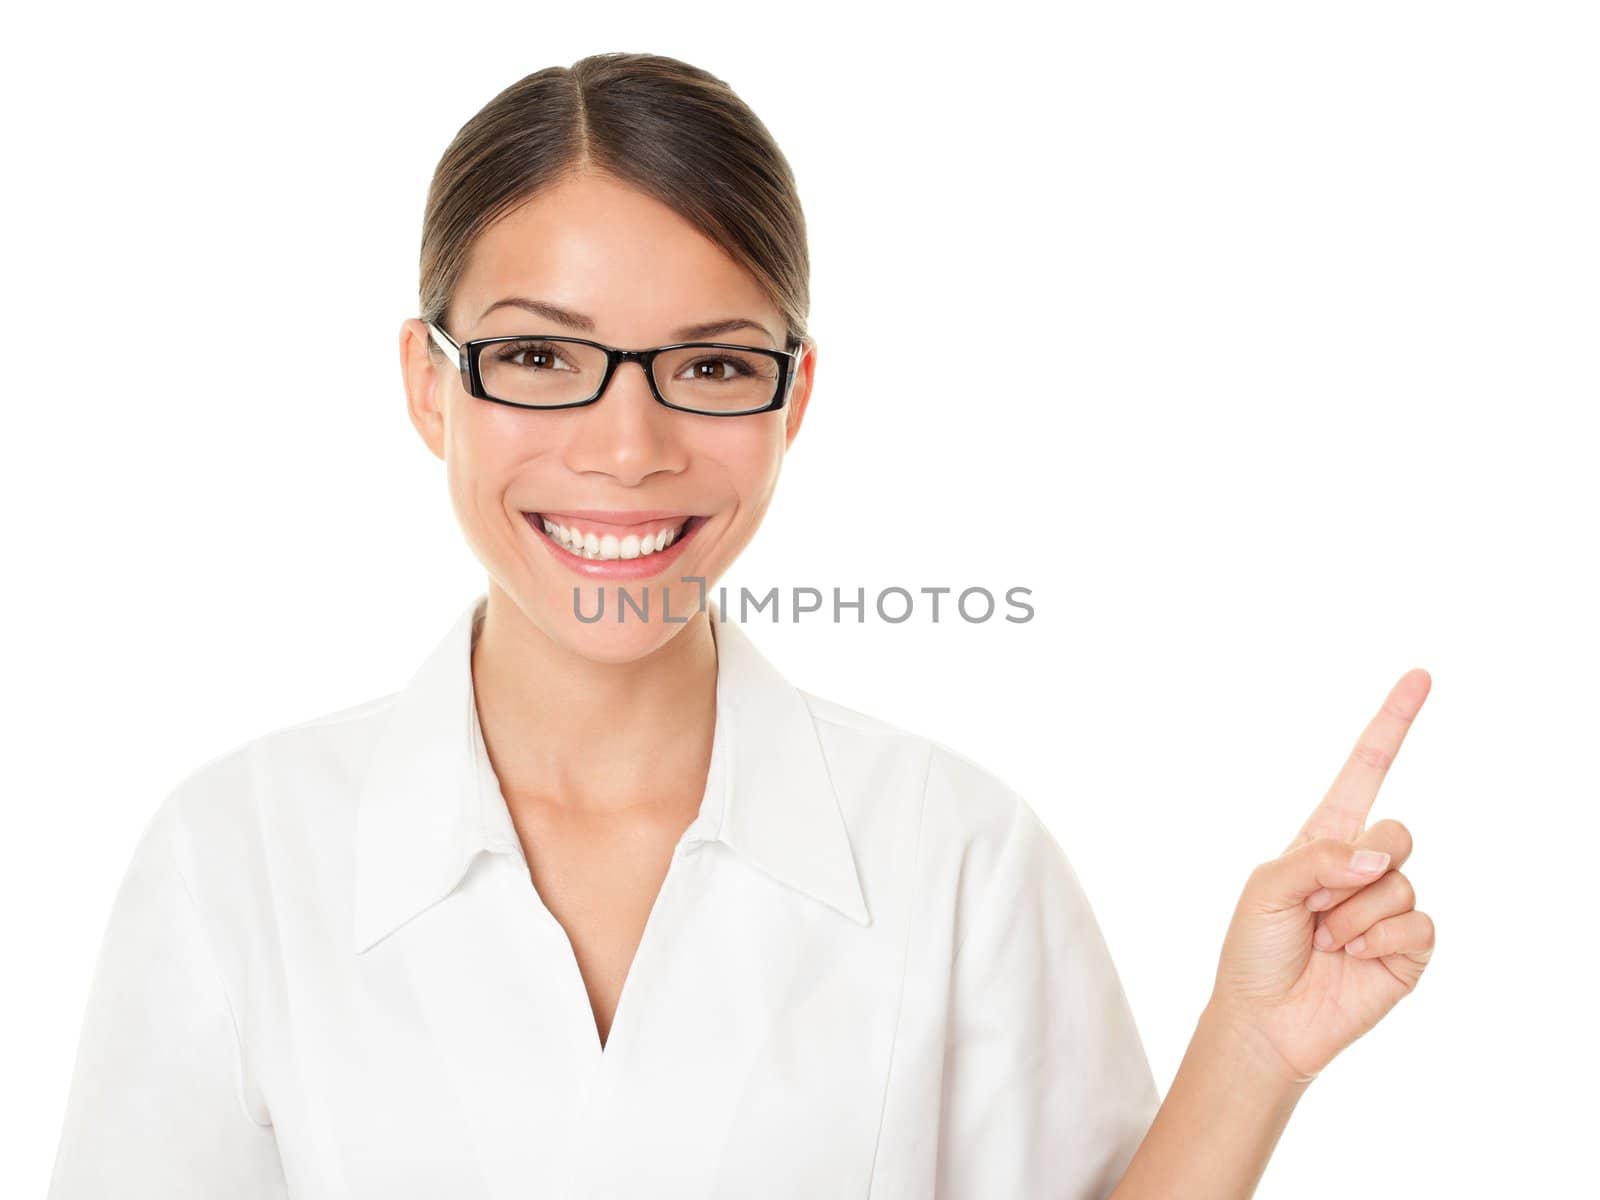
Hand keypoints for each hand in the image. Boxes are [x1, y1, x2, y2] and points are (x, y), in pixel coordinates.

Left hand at [1206, 669, 1437, 1086]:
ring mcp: (1390, 906)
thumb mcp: (1268, 888)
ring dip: (1354, 916)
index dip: (1393, 724)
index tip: (1419, 677)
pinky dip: (1379, 943)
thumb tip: (1382, 857)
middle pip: (1397, 831)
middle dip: (1358, 866)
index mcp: (1324, 838)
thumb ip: (1321, 858)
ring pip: (1400, 883)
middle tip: (1318, 907)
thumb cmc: (1254, 950)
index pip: (1366, 770)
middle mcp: (1363, 865)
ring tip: (1326, 941)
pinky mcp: (1410, 948)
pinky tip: (1352, 959)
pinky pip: (1418, 926)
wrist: (1266, 1021)